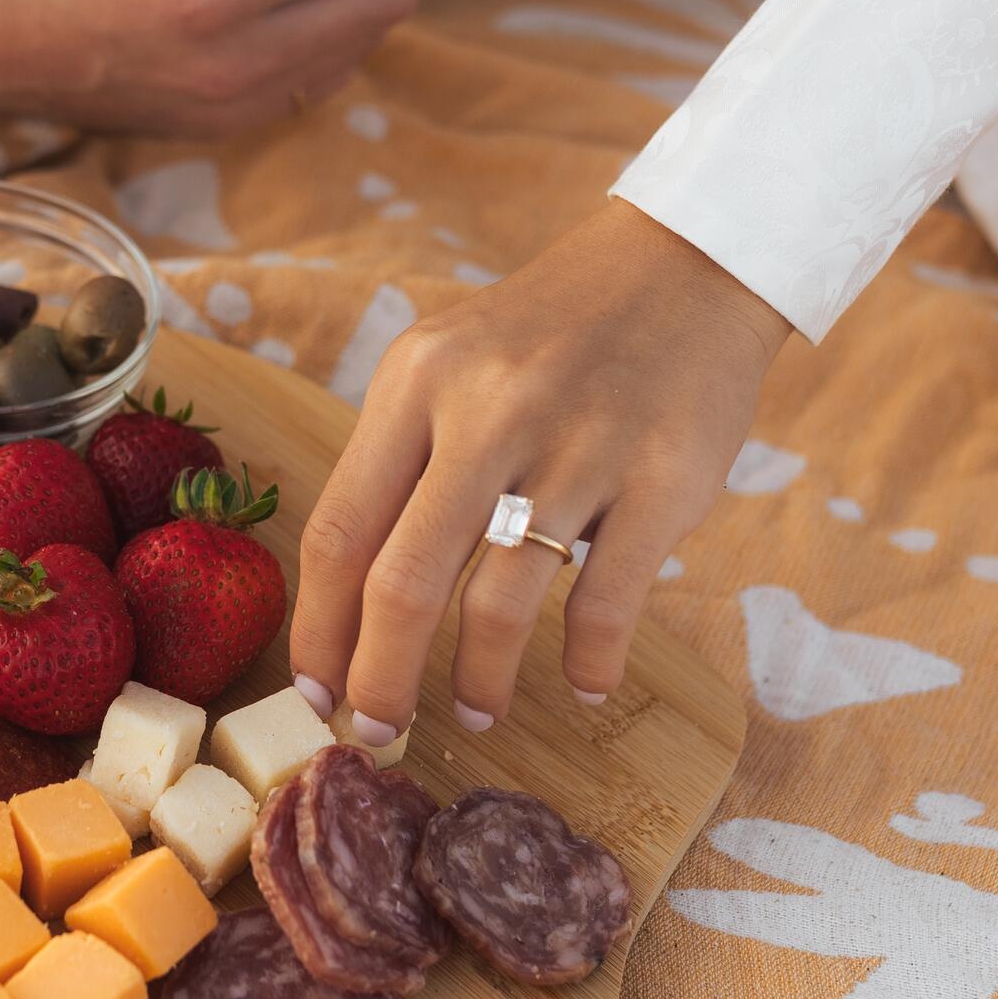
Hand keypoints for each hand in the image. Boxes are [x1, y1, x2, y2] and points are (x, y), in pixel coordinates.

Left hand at [289, 202, 791, 739]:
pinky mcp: (664, 475)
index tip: (314, 690)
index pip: (339, 529)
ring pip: (500, 602)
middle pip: (403, 580)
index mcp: (416, 381)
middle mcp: (488, 408)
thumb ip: (401, 459)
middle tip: (377, 731)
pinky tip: (586, 683)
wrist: (684, 267)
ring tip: (473, 710)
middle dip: (379, 678)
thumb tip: (349, 603)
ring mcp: (579, 443)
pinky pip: (608, 600)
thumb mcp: (451, 363)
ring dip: (479, 680)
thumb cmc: (549, 335)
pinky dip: (591, 660)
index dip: (319, 628)